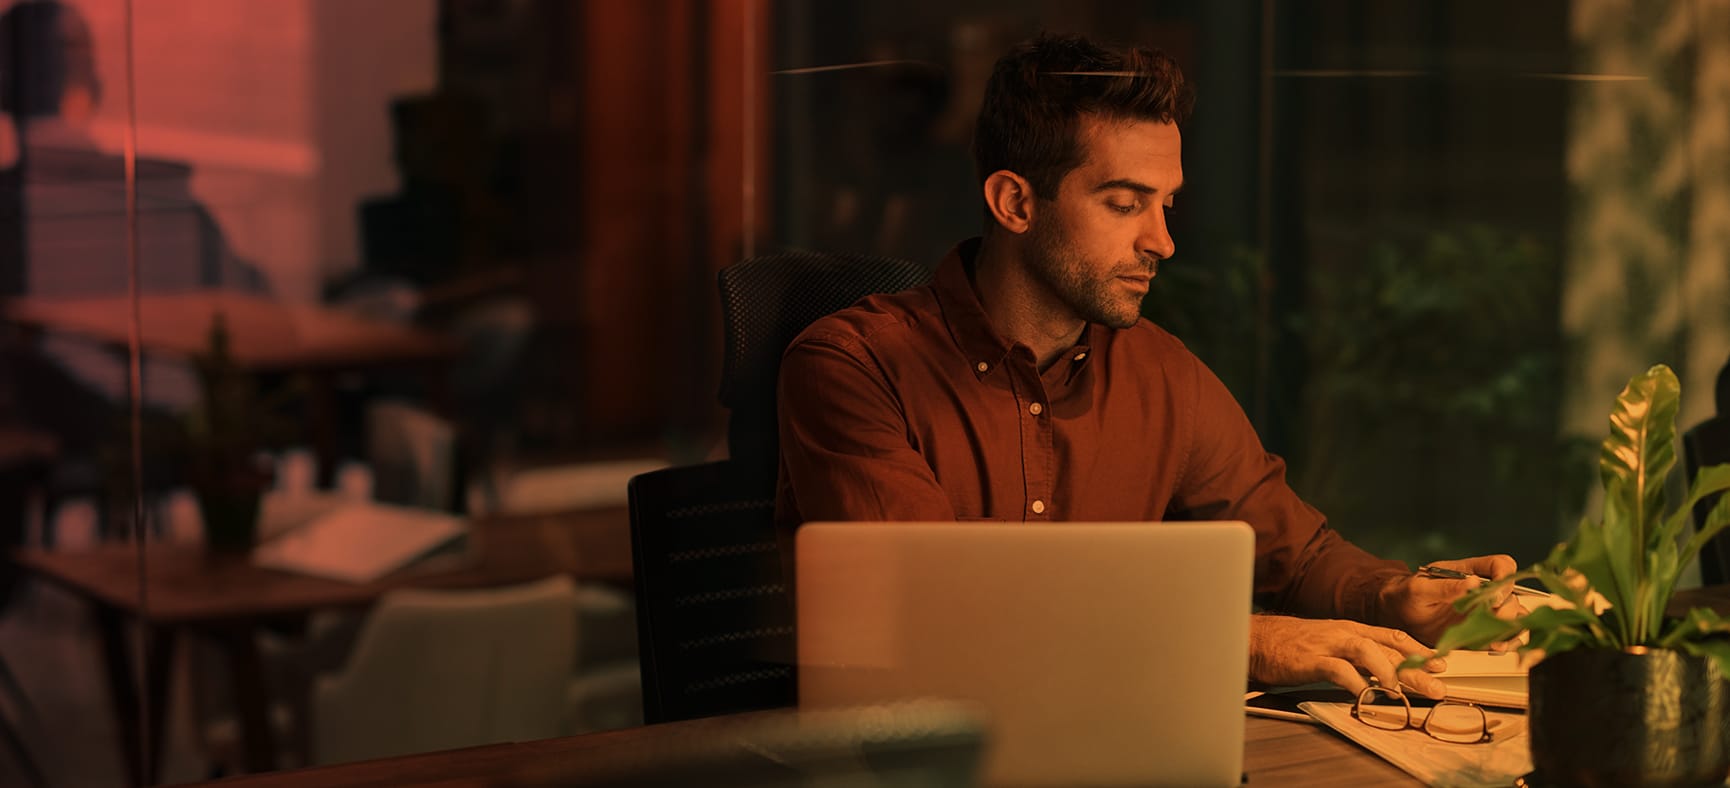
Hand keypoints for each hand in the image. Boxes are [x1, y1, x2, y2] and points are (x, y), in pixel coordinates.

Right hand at [1248, 614, 1448, 698]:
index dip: (1419, 649)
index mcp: (1351, 629)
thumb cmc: (1292, 644)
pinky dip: (1353, 682)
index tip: (1440, 664)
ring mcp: (1328, 644)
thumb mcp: (1329, 644)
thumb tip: (1381, 676)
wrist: (1256, 639)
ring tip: (1400, 690)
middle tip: (1437, 685)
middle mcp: (1344, 633)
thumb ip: (1355, 657)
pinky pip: (1337, 669)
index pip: (1392, 636)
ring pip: (1366, 651)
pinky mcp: (1310, 659)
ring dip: (1387, 670)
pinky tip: (1364, 695)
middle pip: (1387, 647)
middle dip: (1415, 667)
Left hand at [1382, 554, 1526, 647]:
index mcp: (1470, 571)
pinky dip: (1507, 641)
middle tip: (1493, 620)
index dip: (1505, 578)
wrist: (1400, 616)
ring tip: (1496, 641)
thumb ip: (1446, 586)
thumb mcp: (1421, 589)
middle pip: (1512, 594)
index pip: (1502, 565)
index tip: (1493, 596)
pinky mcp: (1483, 629)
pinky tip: (1495, 648)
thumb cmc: (1408, 595)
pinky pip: (1506, 634)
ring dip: (1511, 628)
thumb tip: (1474, 582)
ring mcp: (1485, 610)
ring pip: (1516, 615)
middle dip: (1507, 609)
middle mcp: (1484, 590)